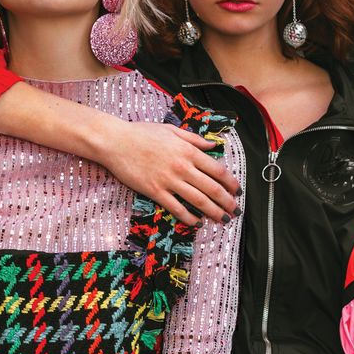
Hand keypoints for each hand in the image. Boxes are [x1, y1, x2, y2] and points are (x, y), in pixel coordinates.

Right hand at [96, 119, 240, 226]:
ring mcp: (169, 180)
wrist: (116, 142)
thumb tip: (213, 145)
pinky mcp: (155, 191)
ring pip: (198, 200)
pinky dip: (189, 217)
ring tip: (223, 219)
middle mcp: (182, 167)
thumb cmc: (142, 133)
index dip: (231, 182)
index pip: (217, 170)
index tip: (237, 190)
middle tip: (235, 210)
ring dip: (214, 212)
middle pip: (212, 188)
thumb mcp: (172, 130)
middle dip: (227, 202)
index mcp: (188, 151)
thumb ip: (194, 139)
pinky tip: (197, 222)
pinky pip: (177, 208)